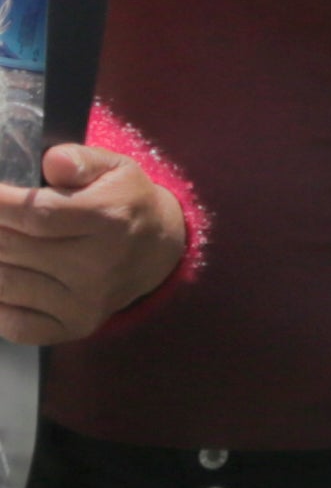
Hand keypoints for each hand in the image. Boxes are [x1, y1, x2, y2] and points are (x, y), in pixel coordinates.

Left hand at [0, 145, 185, 346]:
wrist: (158, 252)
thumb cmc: (124, 203)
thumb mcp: (114, 168)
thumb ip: (80, 160)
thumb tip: (53, 163)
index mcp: (109, 219)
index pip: (35, 214)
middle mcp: (99, 265)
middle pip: (11, 248)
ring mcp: (85, 302)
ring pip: (4, 283)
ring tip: (2, 244)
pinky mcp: (73, 327)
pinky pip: (13, 324)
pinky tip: (6, 276)